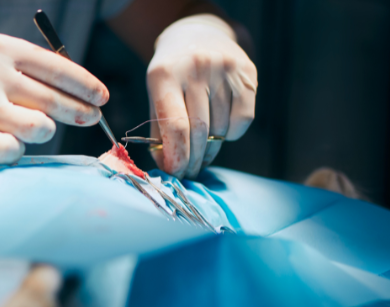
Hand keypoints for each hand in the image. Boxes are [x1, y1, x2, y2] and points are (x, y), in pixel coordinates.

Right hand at [0, 34, 108, 163]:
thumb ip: (25, 70)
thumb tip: (75, 91)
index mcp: (0, 49)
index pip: (56, 67)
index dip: (85, 84)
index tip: (101, 97)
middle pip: (54, 99)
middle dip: (80, 112)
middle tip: (91, 118)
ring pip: (38, 127)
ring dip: (42, 132)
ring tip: (30, 128)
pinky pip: (13, 151)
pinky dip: (15, 151)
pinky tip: (6, 144)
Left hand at [146, 14, 256, 178]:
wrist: (199, 36)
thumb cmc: (173, 76)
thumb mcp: (156, 95)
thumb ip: (159, 132)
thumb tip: (167, 168)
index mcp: (165, 75)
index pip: (175, 125)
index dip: (176, 156)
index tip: (176, 174)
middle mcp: (196, 69)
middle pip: (199, 131)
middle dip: (193, 160)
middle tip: (189, 173)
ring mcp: (224, 70)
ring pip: (221, 129)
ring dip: (211, 151)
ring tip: (201, 155)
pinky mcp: (247, 75)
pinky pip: (242, 121)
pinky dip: (231, 135)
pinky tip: (220, 130)